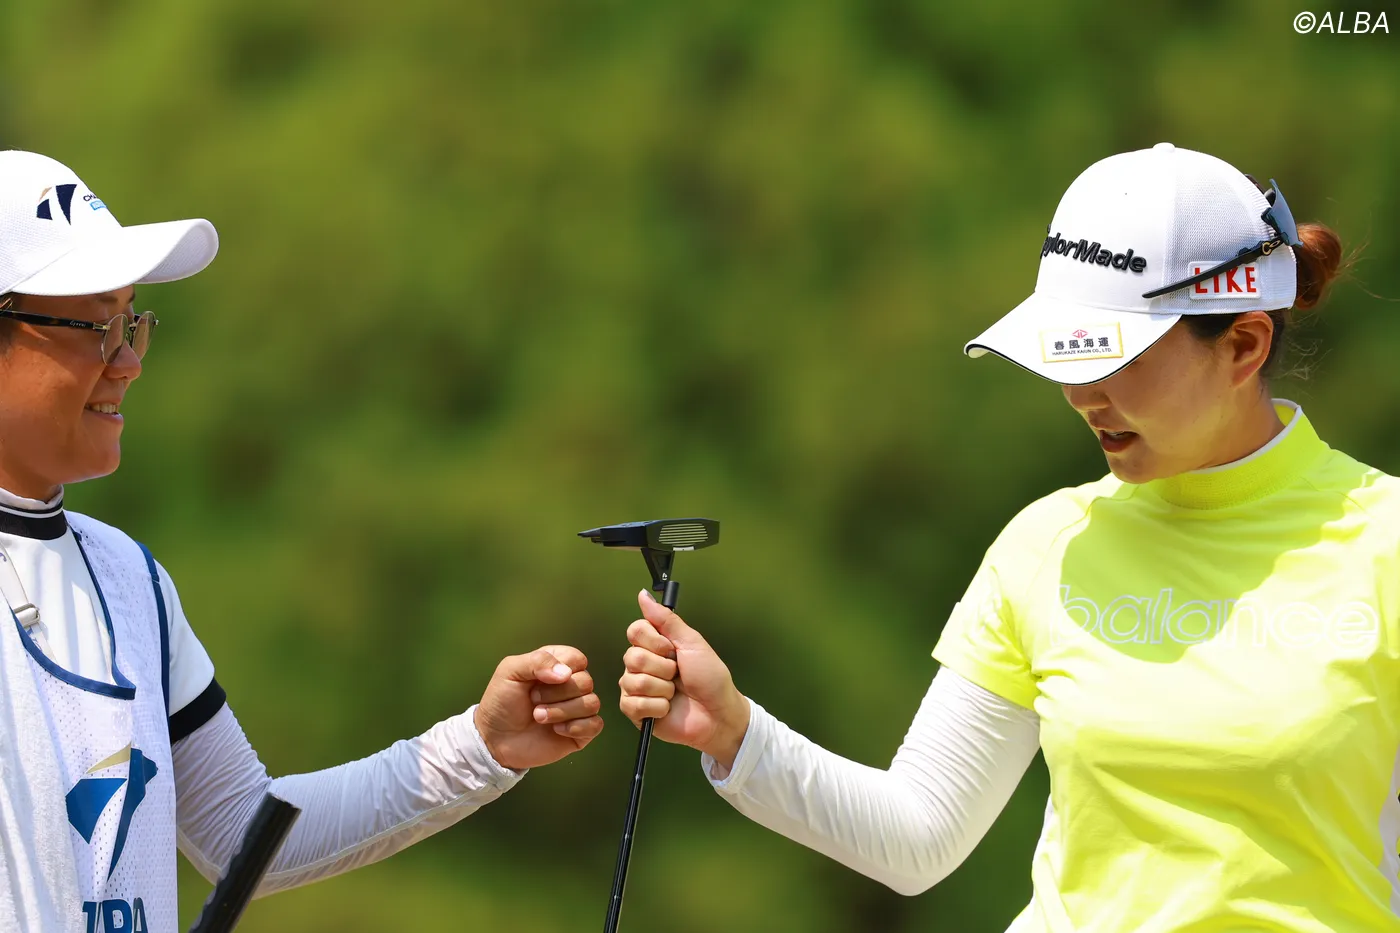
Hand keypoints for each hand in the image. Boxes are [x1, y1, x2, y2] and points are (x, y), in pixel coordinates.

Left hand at [474, 645, 603, 770]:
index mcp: (557, 666)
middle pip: (586, 681)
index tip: (538, 680)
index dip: (561, 669)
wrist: (495, 739)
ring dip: (562, 711)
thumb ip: (537, 661)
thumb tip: (566, 673)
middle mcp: (570, 685)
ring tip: (538, 717)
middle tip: (534, 700)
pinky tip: (556, 730)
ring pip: (592, 703)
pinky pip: (596, 725)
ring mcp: (577, 709)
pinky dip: (575, 727)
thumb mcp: (510, 671)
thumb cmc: (501, 702)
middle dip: (556, 693)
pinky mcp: (581, 732)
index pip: (578, 659)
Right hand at [619, 590, 750, 769]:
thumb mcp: (692, 643)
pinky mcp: (637, 712)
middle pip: (632, 657)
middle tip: (677, 674)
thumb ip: (666, 620)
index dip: (653, 641)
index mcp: (655, 646)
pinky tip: (668, 708)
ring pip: (633, 681)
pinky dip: (658, 707)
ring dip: (662, 688)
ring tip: (675, 692)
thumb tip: (643, 595)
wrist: (719, 713)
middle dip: (662, 667)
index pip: (635, 631)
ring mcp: (637, 688)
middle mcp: (642, 665)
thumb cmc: (711, 678)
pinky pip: (633, 704)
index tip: (671, 649)